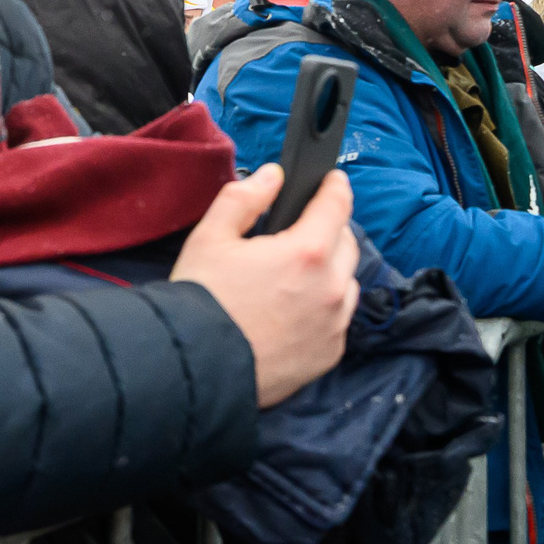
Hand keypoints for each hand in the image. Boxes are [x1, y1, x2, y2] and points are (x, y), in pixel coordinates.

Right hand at [171, 164, 360, 408]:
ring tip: (293, 278)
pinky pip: (336, 321)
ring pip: (346, 284)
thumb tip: (272, 176)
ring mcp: (334, 324)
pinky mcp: (329, 354)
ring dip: (329, 272)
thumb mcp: (210, 237)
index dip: (335, 186)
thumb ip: (244, 198)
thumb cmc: (201, 299)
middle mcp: (332, 288)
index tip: (333, 180)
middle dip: (329, 230)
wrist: (196, 366)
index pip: (337, 205)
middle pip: (347, 243)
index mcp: (307, 252)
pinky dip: (322, 309)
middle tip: (300, 232)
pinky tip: (290, 313)